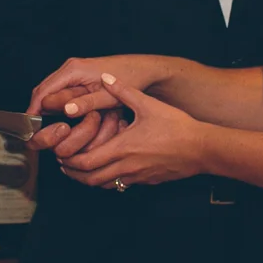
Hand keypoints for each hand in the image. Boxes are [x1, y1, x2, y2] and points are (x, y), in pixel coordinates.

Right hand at [26, 56, 162, 153]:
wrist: (144, 70)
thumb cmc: (128, 80)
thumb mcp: (107, 97)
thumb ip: (85, 103)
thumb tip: (66, 110)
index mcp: (73, 70)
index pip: (44, 91)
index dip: (34, 110)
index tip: (30, 127)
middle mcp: (70, 68)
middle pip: (43, 90)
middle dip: (38, 110)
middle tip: (36, 131)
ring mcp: (73, 71)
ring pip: (50, 91)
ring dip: (47, 108)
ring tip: (45, 127)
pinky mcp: (79, 76)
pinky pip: (60, 91)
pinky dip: (57, 104)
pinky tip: (59, 118)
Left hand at [59, 79, 208, 190]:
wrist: (202, 148)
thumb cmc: (177, 127)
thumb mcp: (148, 105)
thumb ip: (124, 91)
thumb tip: (106, 77)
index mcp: (122, 148)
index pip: (85, 162)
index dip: (69, 161)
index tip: (61, 154)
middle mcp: (126, 166)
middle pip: (89, 179)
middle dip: (73, 173)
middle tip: (64, 164)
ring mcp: (137, 176)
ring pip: (104, 185)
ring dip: (89, 179)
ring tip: (81, 168)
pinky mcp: (147, 180)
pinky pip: (121, 185)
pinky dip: (108, 180)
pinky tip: (108, 169)